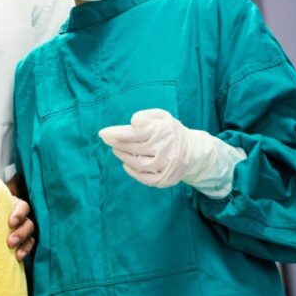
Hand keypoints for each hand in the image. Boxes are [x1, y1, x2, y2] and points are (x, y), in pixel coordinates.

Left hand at [0, 166, 34, 260]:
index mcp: (13, 204)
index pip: (22, 206)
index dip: (18, 213)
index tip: (10, 222)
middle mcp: (20, 216)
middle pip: (29, 222)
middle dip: (21, 231)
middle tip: (10, 240)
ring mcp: (22, 229)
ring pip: (30, 235)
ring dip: (23, 242)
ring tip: (14, 250)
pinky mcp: (21, 242)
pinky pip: (28, 246)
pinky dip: (25, 251)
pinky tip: (18, 257)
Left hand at [99, 109, 213, 187]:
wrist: (193, 151)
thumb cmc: (170, 131)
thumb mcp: (161, 117)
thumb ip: (145, 116)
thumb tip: (132, 123)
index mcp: (165, 132)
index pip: (136, 133)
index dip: (117, 133)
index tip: (103, 133)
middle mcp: (168, 150)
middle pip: (135, 148)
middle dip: (117, 143)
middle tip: (107, 140)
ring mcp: (167, 166)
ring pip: (138, 164)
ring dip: (123, 156)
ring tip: (116, 149)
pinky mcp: (166, 178)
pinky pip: (145, 178)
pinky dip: (132, 172)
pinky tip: (126, 163)